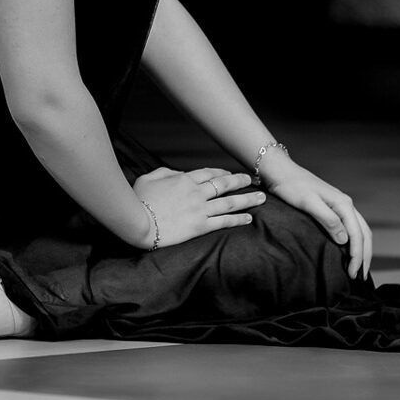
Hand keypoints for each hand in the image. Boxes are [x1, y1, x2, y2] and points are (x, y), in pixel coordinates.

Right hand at [130, 167, 266, 249]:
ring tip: (261, 198)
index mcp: (183, 180)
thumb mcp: (147, 178)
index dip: (221, 172)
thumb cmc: (139, 200)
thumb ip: (165, 172)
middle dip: (240, 182)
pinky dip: (238, 219)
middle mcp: (196, 192)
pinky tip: (249, 218)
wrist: (139, 222)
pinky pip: (224, 222)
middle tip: (252, 181)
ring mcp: (200, 209)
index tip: (230, 174)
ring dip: (247, 199)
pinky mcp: (200, 226)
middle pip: (224, 184)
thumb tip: (179, 174)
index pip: (208, 173)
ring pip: (229, 202)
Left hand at [258, 157, 372, 279]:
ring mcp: (340, 205)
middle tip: (360, 277)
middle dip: (364, 256)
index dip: (357, 256)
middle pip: (364, 234)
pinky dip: (355, 241)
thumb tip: (345, 240)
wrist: (280, 171)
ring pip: (360, 230)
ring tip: (359, 268)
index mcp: (343, 204)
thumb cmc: (291, 186)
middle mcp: (346, 204)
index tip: (353, 273)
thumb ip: (328, 219)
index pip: (357, 235)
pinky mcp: (333, 207)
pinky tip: (349, 250)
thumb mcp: (308, 203)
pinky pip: (351, 227)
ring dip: (362, 250)